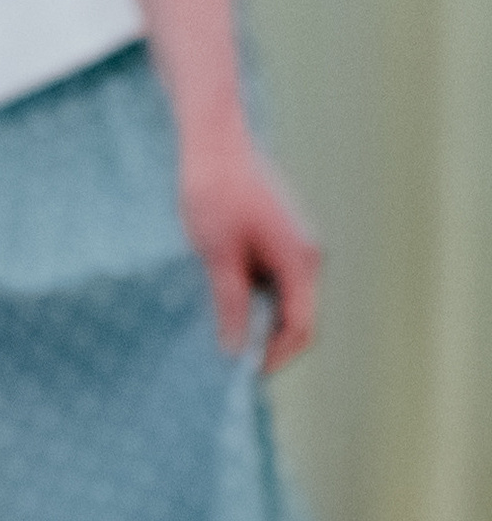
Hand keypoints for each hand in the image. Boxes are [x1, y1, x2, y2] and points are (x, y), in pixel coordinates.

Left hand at [179, 112, 320, 368]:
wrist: (214, 143)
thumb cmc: (215, 192)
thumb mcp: (217, 254)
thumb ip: (230, 302)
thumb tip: (234, 348)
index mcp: (299, 260)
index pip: (299, 328)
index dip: (274, 358)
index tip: (242, 377)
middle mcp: (306, 256)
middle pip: (296, 319)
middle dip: (267, 346)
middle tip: (228, 366)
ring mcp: (294, 248)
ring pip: (284, 303)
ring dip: (259, 325)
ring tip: (222, 341)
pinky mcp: (279, 241)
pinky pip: (273, 284)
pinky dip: (254, 303)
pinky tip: (225, 310)